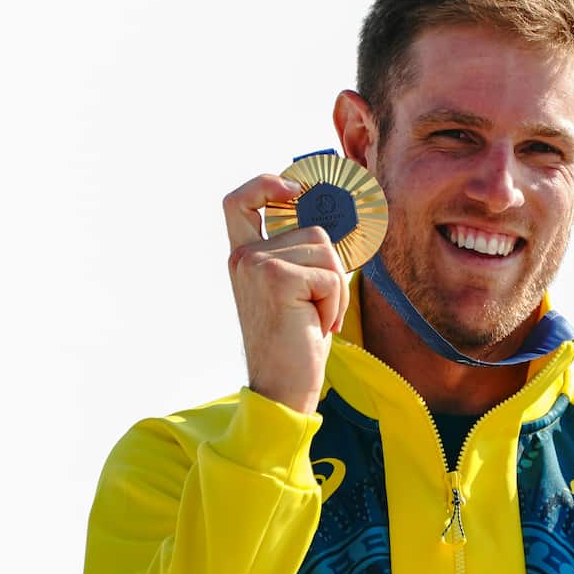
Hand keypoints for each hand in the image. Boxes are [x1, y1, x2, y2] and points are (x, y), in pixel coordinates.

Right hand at [224, 174, 348, 413]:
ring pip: (326, 250)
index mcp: (243, 257)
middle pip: (314, 230)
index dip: (266, 184)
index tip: (294, 188)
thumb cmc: (295, 343)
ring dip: (335, 288)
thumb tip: (329, 221)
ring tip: (315, 317)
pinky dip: (335, 302)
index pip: (238, 202)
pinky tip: (317, 325)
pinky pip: (330, 275)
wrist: (282, 389)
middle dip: (332, 269)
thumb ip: (297, 255)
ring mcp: (256, 264)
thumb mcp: (293, 290)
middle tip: (318, 308)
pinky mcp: (276, 278)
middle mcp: (243, 256)